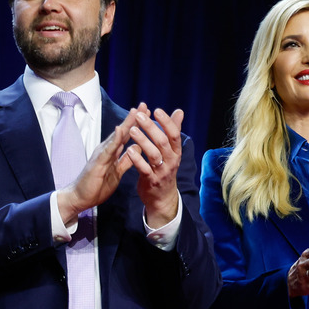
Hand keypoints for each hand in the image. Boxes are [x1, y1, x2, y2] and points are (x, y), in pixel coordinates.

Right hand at [57, 110, 137, 222]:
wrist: (80, 198)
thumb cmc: (97, 185)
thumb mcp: (117, 172)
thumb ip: (126, 160)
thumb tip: (137, 148)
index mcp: (112, 152)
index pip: (127, 136)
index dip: (138, 125)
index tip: (148, 113)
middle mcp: (107, 150)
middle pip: (123, 131)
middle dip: (134, 118)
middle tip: (145, 105)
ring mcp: (102, 154)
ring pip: (116, 136)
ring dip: (126, 124)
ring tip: (136, 111)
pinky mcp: (98, 162)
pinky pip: (108, 150)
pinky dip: (115, 139)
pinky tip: (120, 130)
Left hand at [126, 104, 184, 227]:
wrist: (163, 197)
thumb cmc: (165, 169)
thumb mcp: (172, 151)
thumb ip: (174, 131)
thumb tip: (179, 112)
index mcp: (176, 152)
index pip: (174, 135)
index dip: (167, 122)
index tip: (157, 110)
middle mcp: (171, 161)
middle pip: (163, 142)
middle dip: (151, 128)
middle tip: (140, 116)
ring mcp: (161, 171)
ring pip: (153, 154)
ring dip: (143, 141)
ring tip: (132, 130)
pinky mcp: (151, 180)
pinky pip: (144, 169)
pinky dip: (137, 159)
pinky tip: (129, 150)